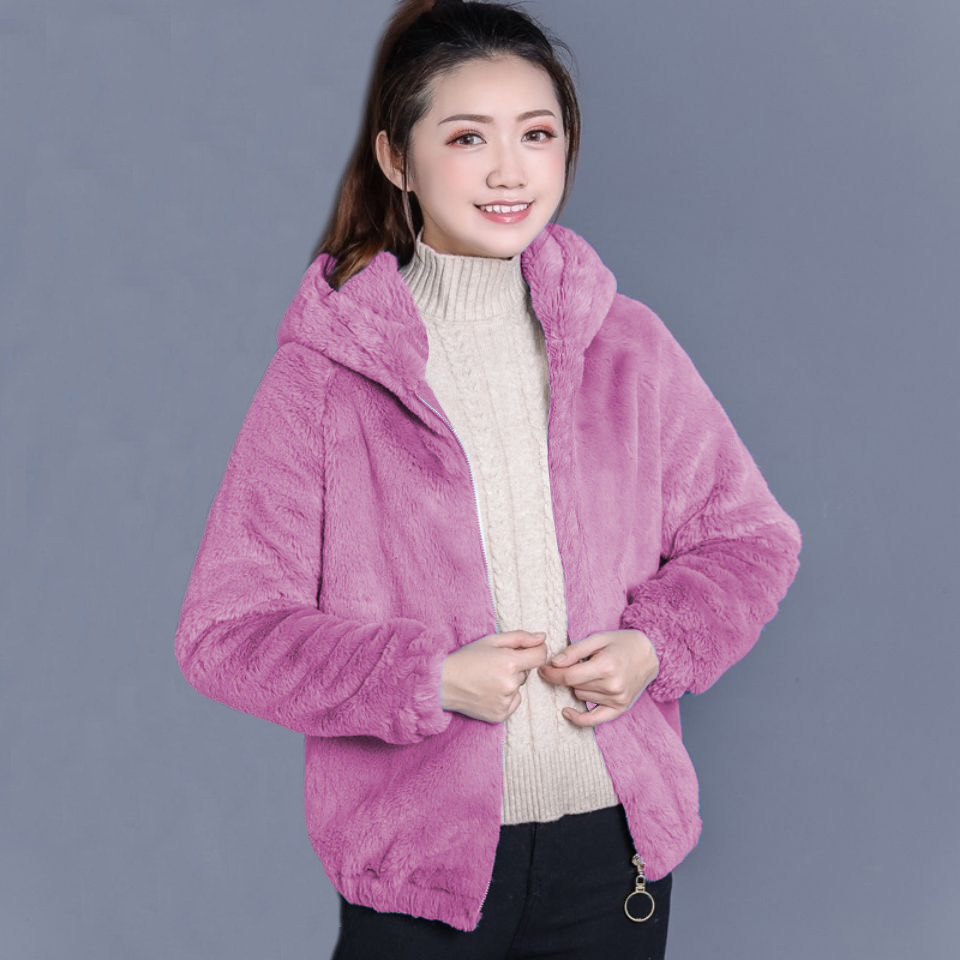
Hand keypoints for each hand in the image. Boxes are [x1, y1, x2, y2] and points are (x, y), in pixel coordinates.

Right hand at [441, 629, 548, 723]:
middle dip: (516, 667)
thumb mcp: (492, 641)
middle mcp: (510, 684)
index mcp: (510, 663)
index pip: (540, 656)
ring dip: (510, 682)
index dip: (536, 651)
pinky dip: (505, 697)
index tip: (527, 651)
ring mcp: (505, 701)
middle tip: (494, 666)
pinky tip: (488, 692)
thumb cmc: (466, 658)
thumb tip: (543, 638)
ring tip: (488, 679)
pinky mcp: (501, 715)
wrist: (443, 683)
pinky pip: (513, 702)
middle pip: (526, 672)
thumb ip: (521, 638)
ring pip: (519, 687)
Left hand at [537, 629, 658, 726]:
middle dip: (567, 675)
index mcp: (606, 666)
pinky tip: (567, 712)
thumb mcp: (598, 638)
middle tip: (572, 664)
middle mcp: (612, 686)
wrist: (650, 654)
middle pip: (574, 686)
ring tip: (591, 672)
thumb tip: (554, 663)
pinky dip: (580, 718)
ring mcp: (617, 699)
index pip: (569, 676)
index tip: (542, 669)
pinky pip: (595, 719)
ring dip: (578, 686)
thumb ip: (575, 650)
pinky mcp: (620, 708)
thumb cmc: (622, 643)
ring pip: (581, 696)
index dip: (551, 673)